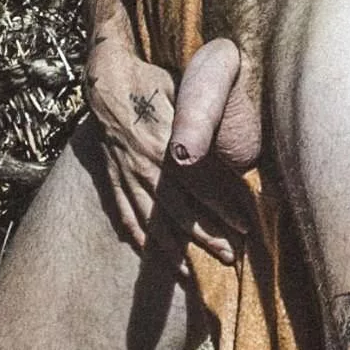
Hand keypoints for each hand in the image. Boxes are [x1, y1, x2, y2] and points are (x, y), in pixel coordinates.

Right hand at [83, 40, 245, 263]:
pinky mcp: (112, 179)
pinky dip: (140, 238)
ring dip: (176, 247)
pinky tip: (155, 255)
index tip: (245, 226)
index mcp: (165, 142)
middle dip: (206, 236)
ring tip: (194, 272)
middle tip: (229, 256)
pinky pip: (126, 215)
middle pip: (179, 210)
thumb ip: (202, 116)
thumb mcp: (182, 90)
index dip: (223, 207)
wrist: (105, 77)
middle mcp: (145, 165)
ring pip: (153, 220)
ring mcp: (126, 175)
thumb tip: (235, 134)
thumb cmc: (151, 80)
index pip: (200, 184)